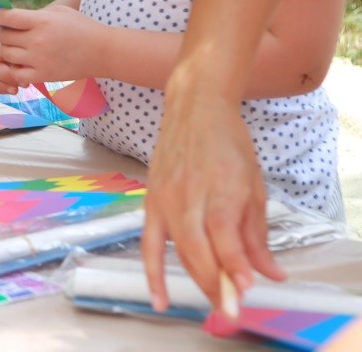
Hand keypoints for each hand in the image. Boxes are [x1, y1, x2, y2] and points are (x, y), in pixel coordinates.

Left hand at [0, 5, 99, 86]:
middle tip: (7, 32)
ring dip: (7, 50)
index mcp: (41, 21)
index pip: (7, 17)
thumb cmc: (82, 27)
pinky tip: (22, 64)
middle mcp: (37, 40)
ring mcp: (39, 59)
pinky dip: (14, 70)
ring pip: (6, 55)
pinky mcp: (43, 75)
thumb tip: (11, 17)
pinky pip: (16, 75)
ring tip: (15, 47)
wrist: (103, 52)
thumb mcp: (59, 12)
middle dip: (2, 32)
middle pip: (3, 37)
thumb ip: (34, 14)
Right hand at [142, 64, 283, 314]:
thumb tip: (269, 273)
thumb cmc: (228, 142)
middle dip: (215, 284)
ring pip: (177, 249)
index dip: (234, 264)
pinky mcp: (151, 201)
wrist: (193, 107)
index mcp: (220, 185)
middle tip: (233, 309)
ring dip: (195, 281)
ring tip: (216, 305)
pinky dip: (153, 272)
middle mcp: (188, 193)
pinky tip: (159, 298)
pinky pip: (149, 243)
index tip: (246, 287)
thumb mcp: (254, 184)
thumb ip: (257, 233)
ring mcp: (165, 198)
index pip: (223, 234)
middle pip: (198, 248)